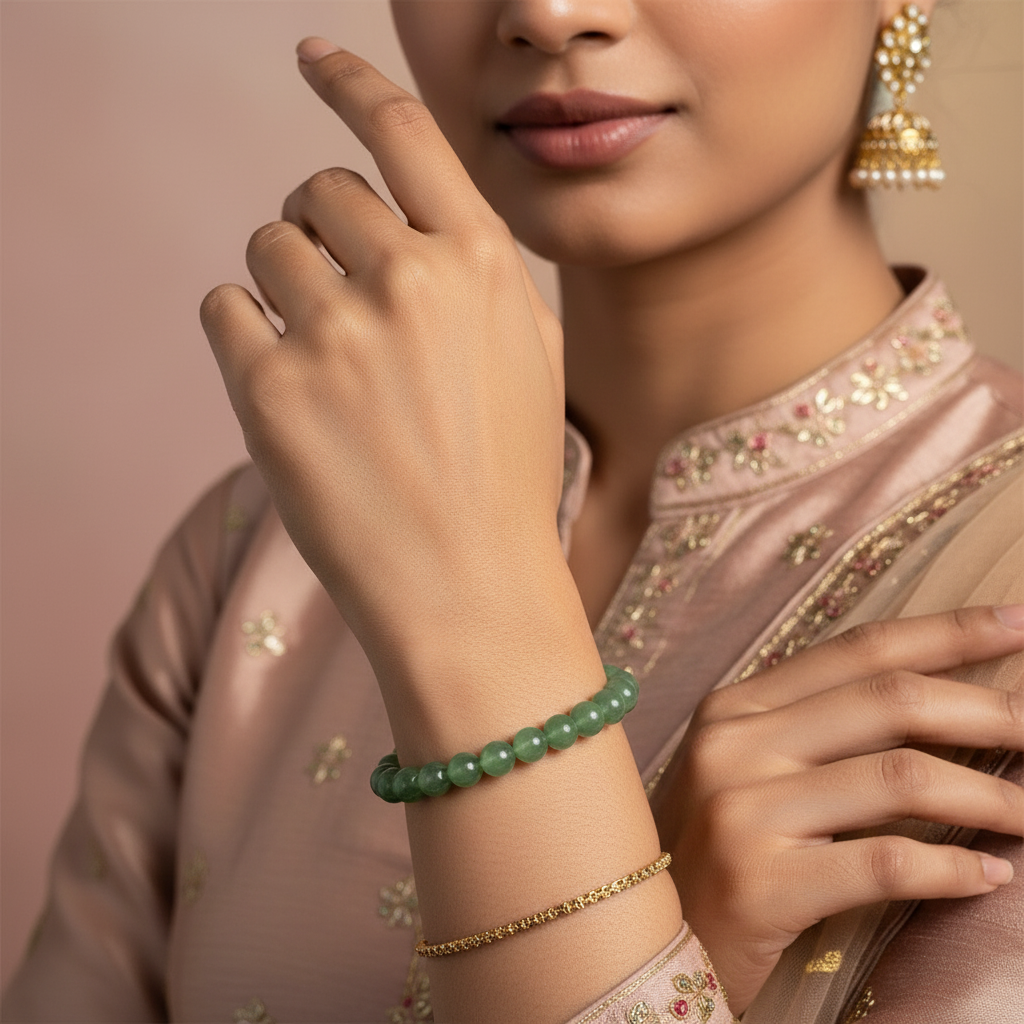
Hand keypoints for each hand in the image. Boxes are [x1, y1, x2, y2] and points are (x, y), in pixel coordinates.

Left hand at [200, 42, 566, 684]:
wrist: (470, 587)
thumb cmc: (507, 477)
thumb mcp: (529, 355)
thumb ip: (473, 272)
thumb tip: (402, 219)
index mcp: (482, 263)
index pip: (403, 131)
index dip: (349, 81)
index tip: (312, 57)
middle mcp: (409, 280)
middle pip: (319, 188)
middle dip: (321, 227)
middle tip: (340, 294)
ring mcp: (336, 334)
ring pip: (265, 245)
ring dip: (284, 283)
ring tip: (324, 356)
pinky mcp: (272, 390)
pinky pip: (224, 309)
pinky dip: (245, 332)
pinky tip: (286, 384)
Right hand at [651, 606, 1023, 1012]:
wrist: (648, 938)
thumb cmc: (715, 852)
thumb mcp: (749, 773)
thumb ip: (819, 731)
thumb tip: (938, 702)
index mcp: (734, 705)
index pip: (857, 649)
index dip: (944, 631)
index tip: (1019, 622)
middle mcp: (732, 742)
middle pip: (888, 699)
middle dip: (986, 708)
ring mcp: (740, 808)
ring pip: (898, 776)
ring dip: (990, 796)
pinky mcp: (759, 881)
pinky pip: (884, 863)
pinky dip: (952, 869)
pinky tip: (989, 877)